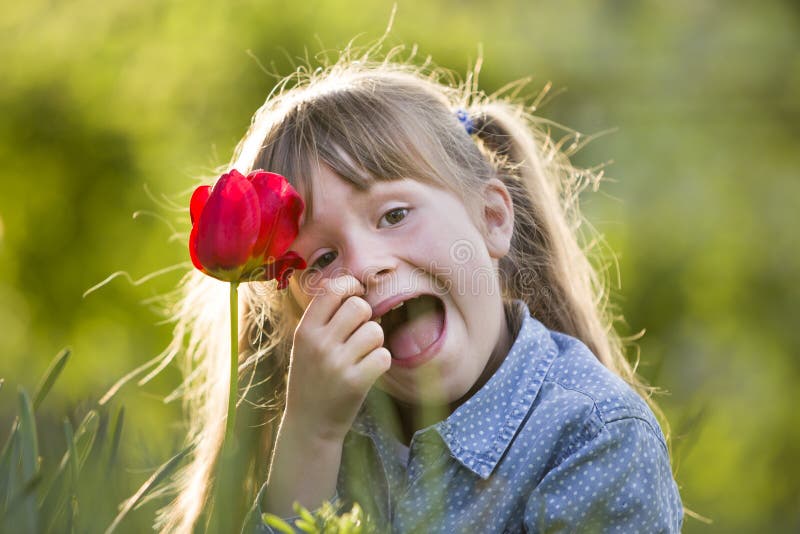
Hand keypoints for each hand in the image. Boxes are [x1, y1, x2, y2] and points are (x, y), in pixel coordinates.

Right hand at [284, 275, 390, 441]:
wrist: (309, 425)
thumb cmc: (312, 378)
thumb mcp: (305, 345)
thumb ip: (323, 318)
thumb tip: (355, 287)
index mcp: (305, 330)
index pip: (333, 288)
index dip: (351, 287)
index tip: (355, 297)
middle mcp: (319, 344)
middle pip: (359, 306)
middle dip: (367, 316)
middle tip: (359, 332)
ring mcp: (337, 364)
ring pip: (375, 331)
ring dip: (375, 341)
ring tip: (362, 354)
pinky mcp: (356, 383)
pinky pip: (384, 356)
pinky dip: (381, 362)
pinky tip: (367, 370)